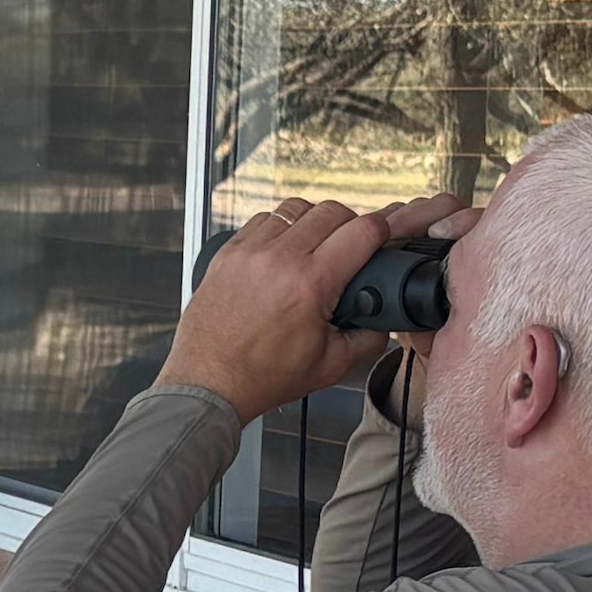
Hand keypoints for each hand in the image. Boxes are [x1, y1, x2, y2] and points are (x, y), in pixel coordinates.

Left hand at [161, 195, 463, 421]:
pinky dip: (281, 228)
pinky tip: (284, 250)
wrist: (209, 383)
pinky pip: (263, 220)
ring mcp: (249, 252)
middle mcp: (278, 259)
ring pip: (296, 208)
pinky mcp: (228, 253)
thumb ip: (368, 338)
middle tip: (351, 248)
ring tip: (317, 247)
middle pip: (332, 211)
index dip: (381, 231)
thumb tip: (383, 318)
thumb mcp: (331, 365)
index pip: (362, 231)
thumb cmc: (260, 377)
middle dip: (350, 224)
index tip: (381, 239)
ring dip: (314, 221)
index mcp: (310, 284)